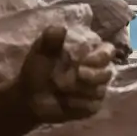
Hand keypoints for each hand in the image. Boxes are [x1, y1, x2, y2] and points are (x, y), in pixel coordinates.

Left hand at [18, 5, 117, 121]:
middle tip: (77, 75)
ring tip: (62, 90)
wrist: (28, 96)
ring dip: (81, 91)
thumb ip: (51, 38)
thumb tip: (62, 28)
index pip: (108, 51)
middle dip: (92, 76)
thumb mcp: (41, 51)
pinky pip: (93, 106)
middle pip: (107, 73)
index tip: (84, 61)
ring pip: (100, 91)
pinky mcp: (90, 107)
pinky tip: (65, 102)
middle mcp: (96, 71)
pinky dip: (79, 105)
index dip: (101, 57)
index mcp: (89, 53)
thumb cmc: (37, 69)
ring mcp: (95, 90)